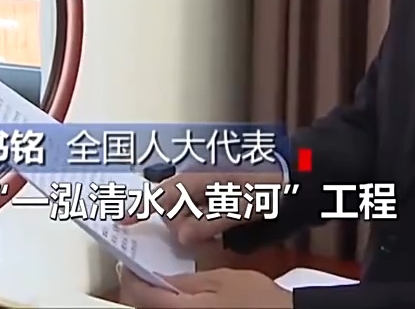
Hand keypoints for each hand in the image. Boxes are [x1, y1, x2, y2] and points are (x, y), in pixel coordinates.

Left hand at [118, 267, 292, 308]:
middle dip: (135, 290)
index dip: (129, 277)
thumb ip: (186, 281)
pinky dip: (164, 306)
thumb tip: (157, 277)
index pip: (139, 295)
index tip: (127, 263)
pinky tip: (170, 296)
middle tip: (137, 272)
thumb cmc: (257, 299)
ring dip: (148, 300)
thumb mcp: (223, 279)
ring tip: (153, 283)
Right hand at [119, 170, 283, 244]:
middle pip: (169, 207)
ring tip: (217, 228)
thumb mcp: (237, 208)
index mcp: (197, 179)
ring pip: (183, 212)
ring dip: (191, 225)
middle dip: (176, 224)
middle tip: (199, 234)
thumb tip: (179, 235)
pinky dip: (199, 224)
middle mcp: (196, 181)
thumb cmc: (264, 189)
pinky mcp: (213, 198)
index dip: (140, 206)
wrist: (291, 181)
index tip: (123, 221)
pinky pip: (196, 214)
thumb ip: (207, 222)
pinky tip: (216, 229)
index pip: (160, 194)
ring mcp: (204, 189)